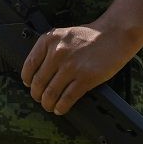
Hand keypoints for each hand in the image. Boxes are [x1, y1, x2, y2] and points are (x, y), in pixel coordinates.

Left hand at [20, 23, 134, 115]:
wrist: (115, 34)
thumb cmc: (90, 36)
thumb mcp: (63, 36)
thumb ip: (49, 50)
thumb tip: (37, 73)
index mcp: (48, 40)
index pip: (29, 66)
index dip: (27, 80)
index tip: (29, 85)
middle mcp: (57, 53)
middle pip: (38, 82)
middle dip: (37, 95)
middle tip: (40, 99)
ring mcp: (71, 66)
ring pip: (50, 93)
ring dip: (47, 104)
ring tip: (49, 106)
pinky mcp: (85, 78)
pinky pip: (67, 98)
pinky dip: (61, 107)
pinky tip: (60, 109)